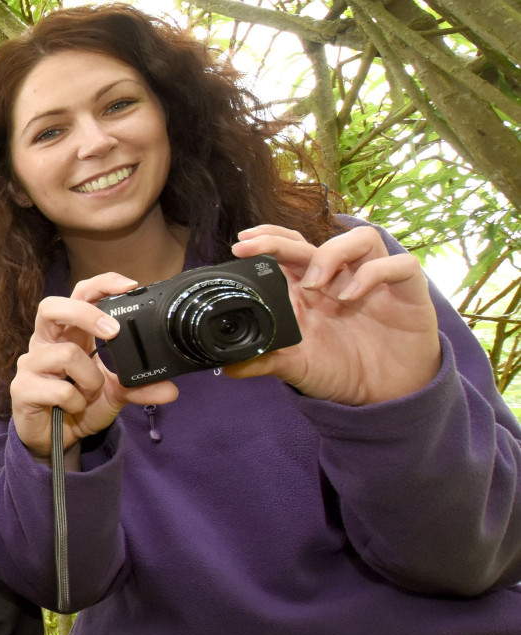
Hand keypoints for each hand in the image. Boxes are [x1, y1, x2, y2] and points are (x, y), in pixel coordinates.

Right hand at [11, 273, 179, 462]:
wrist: (54, 441)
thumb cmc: (78, 407)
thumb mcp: (114, 395)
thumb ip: (138, 387)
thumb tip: (170, 389)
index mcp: (69, 334)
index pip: (79, 296)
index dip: (100, 285)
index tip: (129, 285)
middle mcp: (46, 343)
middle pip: (52, 307)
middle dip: (85, 314)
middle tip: (113, 332)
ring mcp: (31, 364)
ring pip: (65, 354)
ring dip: (89, 377)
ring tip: (90, 392)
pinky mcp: (21, 388)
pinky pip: (58, 388)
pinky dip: (75, 401)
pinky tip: (73, 407)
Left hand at [228, 225, 440, 403]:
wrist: (385, 395)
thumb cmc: (340, 370)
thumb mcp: (298, 368)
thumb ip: (266, 361)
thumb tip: (228, 367)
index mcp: (310, 290)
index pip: (290, 251)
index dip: (268, 240)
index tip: (241, 244)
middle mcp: (340, 279)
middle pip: (315, 243)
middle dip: (282, 241)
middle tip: (255, 247)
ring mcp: (375, 282)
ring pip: (362, 239)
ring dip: (332, 253)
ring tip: (313, 282)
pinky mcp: (407, 292)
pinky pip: (401, 265)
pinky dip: (376, 273)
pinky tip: (352, 295)